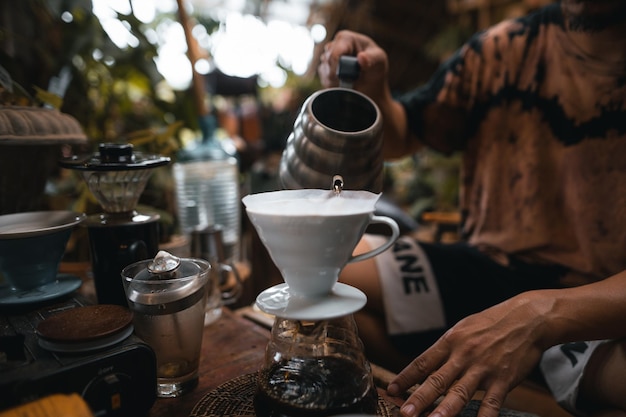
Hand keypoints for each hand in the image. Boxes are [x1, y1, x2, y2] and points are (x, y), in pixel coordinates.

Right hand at [318, 30, 389, 102]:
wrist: (371, 84)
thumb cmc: (376, 66)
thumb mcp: (379, 60)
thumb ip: (371, 58)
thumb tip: (361, 57)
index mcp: (345, 38)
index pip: (335, 52)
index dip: (339, 65)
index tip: (347, 75)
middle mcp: (333, 46)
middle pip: (328, 62)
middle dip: (339, 73)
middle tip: (354, 78)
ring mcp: (327, 58)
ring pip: (325, 72)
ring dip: (338, 80)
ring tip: (352, 79)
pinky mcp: (324, 71)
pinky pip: (324, 81)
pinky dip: (334, 85)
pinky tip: (345, 83)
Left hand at [387, 293, 548, 416]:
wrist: (527, 318)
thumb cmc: (492, 323)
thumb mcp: (463, 329)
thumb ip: (446, 349)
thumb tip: (427, 366)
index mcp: (450, 341)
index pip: (422, 362)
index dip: (405, 377)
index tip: (392, 389)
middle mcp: (463, 354)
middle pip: (437, 379)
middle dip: (419, 398)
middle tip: (404, 412)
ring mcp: (483, 368)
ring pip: (460, 392)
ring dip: (445, 410)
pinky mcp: (503, 379)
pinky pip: (491, 402)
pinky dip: (484, 416)